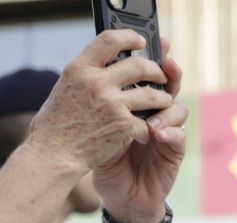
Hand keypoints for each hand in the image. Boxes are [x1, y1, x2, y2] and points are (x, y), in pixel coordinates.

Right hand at [26, 31, 172, 181]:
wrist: (54, 152)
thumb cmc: (58, 122)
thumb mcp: (67, 87)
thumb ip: (88, 74)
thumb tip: (109, 64)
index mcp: (80, 68)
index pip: (110, 40)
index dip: (130, 37)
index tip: (141, 41)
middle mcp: (97, 81)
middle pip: (140, 65)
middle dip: (156, 70)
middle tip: (161, 76)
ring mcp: (113, 103)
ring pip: (153, 94)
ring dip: (163, 99)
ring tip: (163, 103)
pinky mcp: (124, 125)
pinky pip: (146, 122)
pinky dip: (147, 129)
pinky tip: (141, 135)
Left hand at [93, 37, 186, 222]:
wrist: (120, 199)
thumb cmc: (108, 163)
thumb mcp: (101, 130)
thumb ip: (108, 109)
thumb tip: (105, 78)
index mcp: (135, 107)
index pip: (148, 79)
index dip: (156, 60)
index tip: (160, 43)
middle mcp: (154, 116)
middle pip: (169, 88)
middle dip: (171, 75)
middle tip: (168, 67)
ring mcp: (166, 134)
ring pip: (178, 110)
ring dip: (166, 110)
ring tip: (151, 120)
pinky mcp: (173, 153)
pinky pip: (179, 136)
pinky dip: (170, 132)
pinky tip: (157, 134)